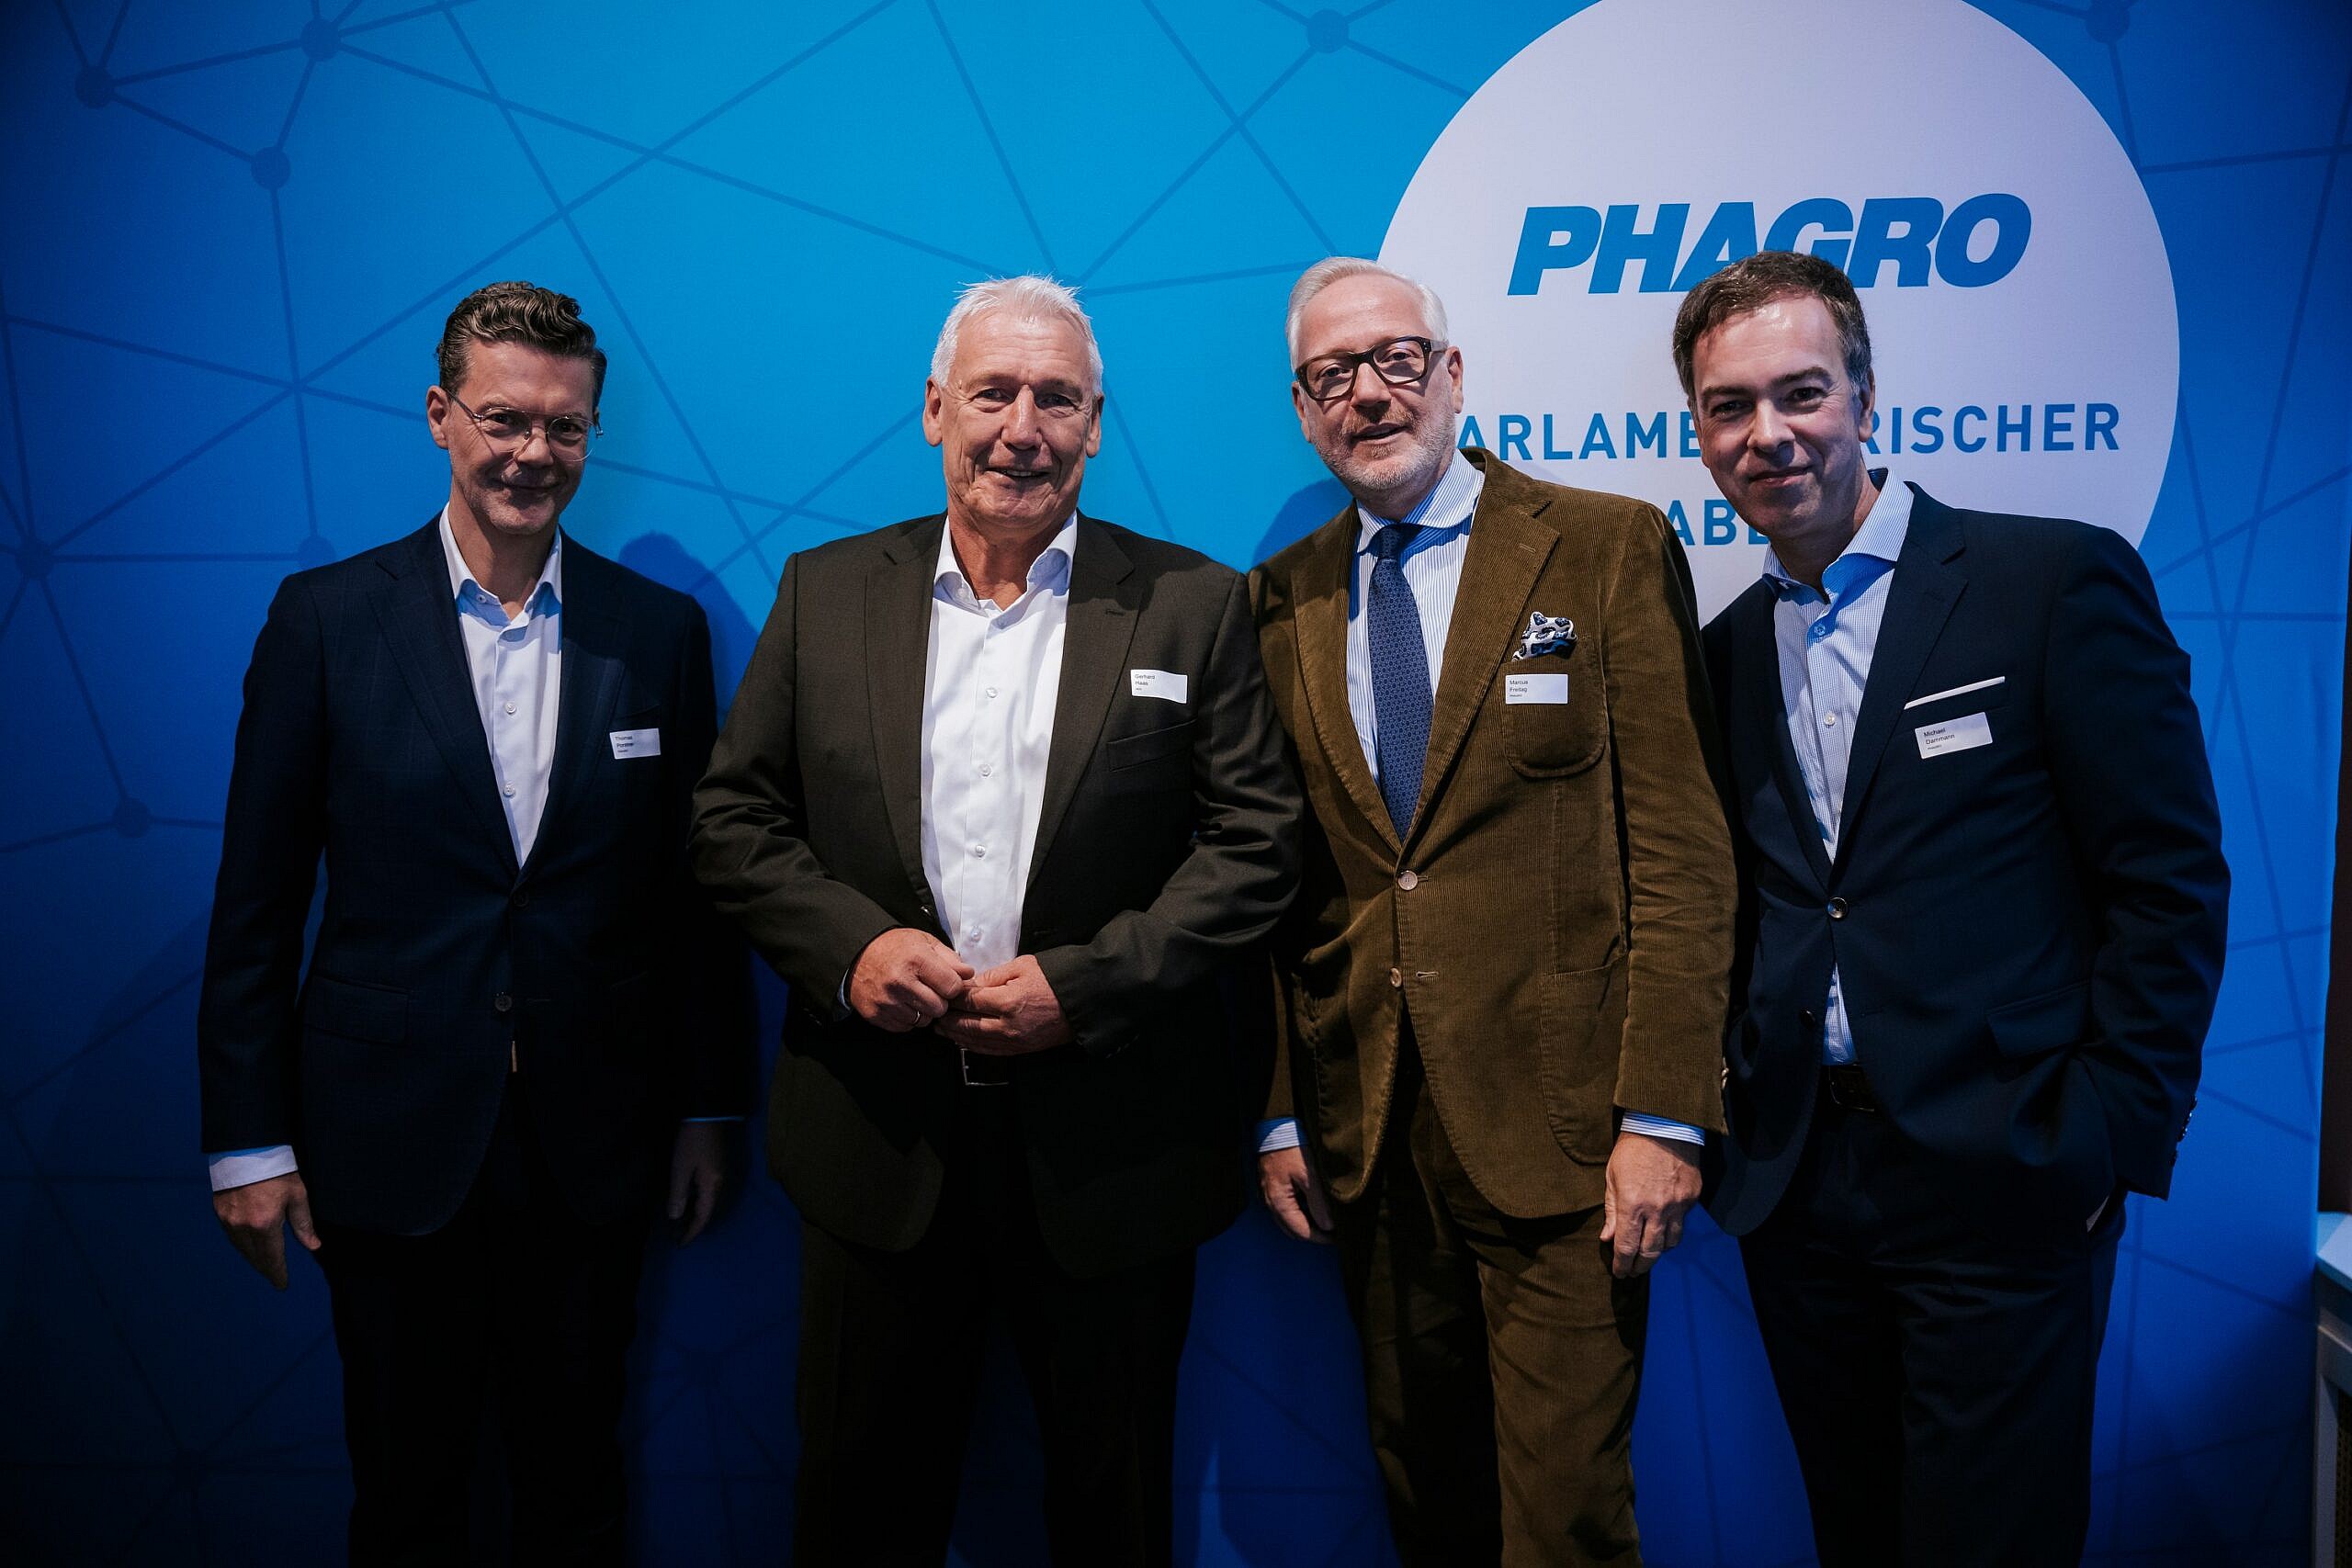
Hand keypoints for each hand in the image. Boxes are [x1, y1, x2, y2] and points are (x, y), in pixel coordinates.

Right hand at [213, 1171, 319, 1289]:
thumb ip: (304, 1224)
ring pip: (241, 1249)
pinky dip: (242, 1245)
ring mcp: (228, 1220)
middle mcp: (243, 1227)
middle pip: (255, 1257)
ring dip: (253, 1258)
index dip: (277, 1273)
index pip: (272, 1258)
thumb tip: (313, 1246)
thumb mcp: (298, 1195)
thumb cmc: (278, 1171)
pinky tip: (249, 1245)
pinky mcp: (219, 1212)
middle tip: (275, 1276)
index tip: (282, 1285)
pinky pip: (231, 1237)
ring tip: (264, 1264)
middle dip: (266, 1268)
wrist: (246, 1149)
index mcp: (265, 1224)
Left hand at [668, 1121, 732, 1245]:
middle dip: (693, 1225)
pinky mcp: (715, 1167)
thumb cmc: (691, 1143)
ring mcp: (719, 1174)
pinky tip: (686, 1201)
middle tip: (677, 1235)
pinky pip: (706, 1192)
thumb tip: (676, 1217)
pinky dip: (696, 1202)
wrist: (707, 1115)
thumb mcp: (681, 1169)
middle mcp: (719, 1183)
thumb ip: (678, 1194)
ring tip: (680, 1221)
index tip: (680, 1244)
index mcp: (712, 1186)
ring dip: (694, 1213)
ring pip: (707, 1201)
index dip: (692, 1232)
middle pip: (708, 1211)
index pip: (703, 1217)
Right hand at [848, 928, 973, 1031]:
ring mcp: (887, 1001)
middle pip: (940, 1008)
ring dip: (924, 1011)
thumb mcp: (925, 942)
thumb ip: (950, 959)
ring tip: (914, 995)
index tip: (946, 982)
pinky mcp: (876, 1014)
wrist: (857, 954)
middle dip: (939, 1001)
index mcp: (916, 960)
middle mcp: (901, 982)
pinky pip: (905, 1027)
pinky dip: (907, 1018)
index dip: (953, 986)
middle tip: (930, 990)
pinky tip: (902, 1003)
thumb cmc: (894, 947)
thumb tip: (968, 974)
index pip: (952, 988)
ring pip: (923, 1021)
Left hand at [930, 956, 1070, 1055]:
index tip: (942, 993)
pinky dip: (973, 1046)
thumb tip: (970, 985)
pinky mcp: (1022, 1049)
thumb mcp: (1022, 966)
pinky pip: (991, 1051)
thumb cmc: (1055, 978)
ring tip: (943, 1029)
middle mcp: (1008, 1025)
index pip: (969, 1001)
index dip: (952, 998)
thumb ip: (992, 977)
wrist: (1083, 1000)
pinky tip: (963, 1041)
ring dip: (956, 1036)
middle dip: (948, 1020)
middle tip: (935, 1014)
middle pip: (967, 1025)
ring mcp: (1015, 1040)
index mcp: (1008, 1001)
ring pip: (976, 1041)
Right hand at [1257, 1145, 1334, 1242]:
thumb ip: (1318, 1203)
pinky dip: (1298, 1214)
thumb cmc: (1292, 1150)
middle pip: (1292, 1230)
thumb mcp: (1309, 1176)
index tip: (1336, 1238)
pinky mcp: (1271, 1187)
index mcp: (1279, 1203)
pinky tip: (1312, 1206)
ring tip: (1325, 1220)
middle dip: (1312, 1234)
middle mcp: (1270, 1204)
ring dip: (1305, 1224)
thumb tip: (1328, 1226)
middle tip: (1332, 1232)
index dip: (1319, 1238)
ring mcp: (1268, 1196)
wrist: (1275, 1128)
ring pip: (1287, 1221)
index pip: (1301, 1232)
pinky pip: (1285, 1209)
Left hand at [1599, 1130, 1700, 1278]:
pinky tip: (1663, 1227)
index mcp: (1633, 1204)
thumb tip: (1607, 1238)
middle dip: (1641, 1266)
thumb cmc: (1632, 1149)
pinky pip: (1682, 1223)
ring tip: (1649, 1252)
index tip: (1620, 1272)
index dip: (1622, 1264)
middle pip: (1651, 1252)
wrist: (1663, 1125)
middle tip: (1634, 1271)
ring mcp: (1678, 1205)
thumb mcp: (1612, 1177)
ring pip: (1671, 1242)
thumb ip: (1612, 1210)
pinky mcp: (1692, 1198)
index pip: (1627, 1246)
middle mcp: (1657, 1209)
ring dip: (1659, 1251)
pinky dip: (1672, 1229)